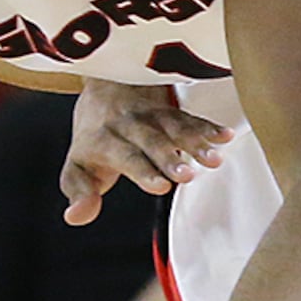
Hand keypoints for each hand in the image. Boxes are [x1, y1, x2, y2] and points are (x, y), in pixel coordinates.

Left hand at [63, 82, 231, 224]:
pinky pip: (190, 117)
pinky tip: (225, 137)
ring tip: (214, 159)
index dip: (142, 170)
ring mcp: (150, 115)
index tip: (162, 187)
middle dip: (168, 157)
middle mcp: (127, 124)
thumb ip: (78, 192)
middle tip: (187, 175)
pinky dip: (207, 127)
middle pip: (150, 140)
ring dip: (194, 142)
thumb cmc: (95, 138)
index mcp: (102, 139)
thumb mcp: (77, 165)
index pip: (123, 156)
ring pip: (173, 126)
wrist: (104, 84)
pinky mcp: (170, 110)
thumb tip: (75, 216)